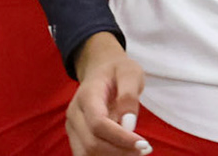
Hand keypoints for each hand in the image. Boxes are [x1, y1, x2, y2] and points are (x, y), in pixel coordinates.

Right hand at [67, 34, 150, 154]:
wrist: (101, 70)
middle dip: (120, 151)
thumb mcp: (130, 73)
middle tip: (144, 149)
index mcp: (87, 95)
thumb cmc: (118, 71)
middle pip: (92, 143)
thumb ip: (129, 96)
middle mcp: (75, 113)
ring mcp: (73, 127)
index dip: (120, 138)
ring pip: (87, 154)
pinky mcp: (76, 137)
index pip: (98, 123)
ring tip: (135, 151)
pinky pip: (86, 155)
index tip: (143, 144)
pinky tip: (123, 152)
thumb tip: (128, 124)